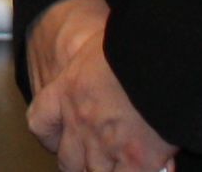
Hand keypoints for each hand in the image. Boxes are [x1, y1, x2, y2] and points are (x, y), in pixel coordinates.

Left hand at [24, 0, 174, 171]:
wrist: (160, 57)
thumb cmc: (136, 43)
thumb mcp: (103, 46)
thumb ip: (97, 69)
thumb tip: (109, 73)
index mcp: (67, 91)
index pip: (41, 122)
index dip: (51, 136)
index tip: (61, 139)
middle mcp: (80, 123)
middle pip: (68, 160)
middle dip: (80, 163)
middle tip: (96, 159)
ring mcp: (106, 145)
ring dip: (105, 171)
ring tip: (120, 162)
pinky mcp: (136, 160)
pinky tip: (143, 168)